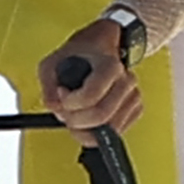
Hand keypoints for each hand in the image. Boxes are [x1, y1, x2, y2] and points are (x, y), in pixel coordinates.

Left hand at [41, 20, 143, 134]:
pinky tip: (88, 118)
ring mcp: (133, 96)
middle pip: (100, 116)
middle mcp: (126, 81)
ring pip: (109, 129)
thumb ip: (48, 85)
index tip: (61, 94)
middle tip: (64, 113)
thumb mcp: (52, 64)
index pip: (91, 96)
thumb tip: (55, 107)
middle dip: (76, 121)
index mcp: (110, 65)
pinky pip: (115, 132)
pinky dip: (97, 132)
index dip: (70, 103)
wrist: (99, 51)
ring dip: (85, 130)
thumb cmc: (77, 57)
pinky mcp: (136, 109)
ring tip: (74, 115)